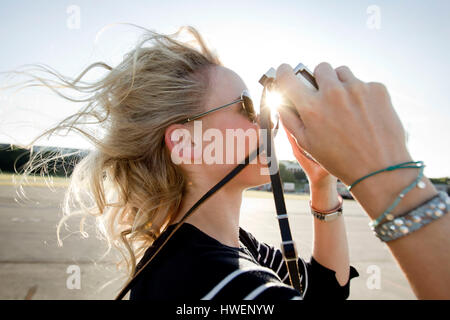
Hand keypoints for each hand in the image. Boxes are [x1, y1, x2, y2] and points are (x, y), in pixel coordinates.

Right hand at [275, 62, 411, 185]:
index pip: (288, 76)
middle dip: (320, 79)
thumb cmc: (339, 160)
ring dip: (341, 84)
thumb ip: (289, 118)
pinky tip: (364, 114)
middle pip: (320, 68)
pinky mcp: (377, 89)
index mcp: (311, 107)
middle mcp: (332, 93)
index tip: (286, 71)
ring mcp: (357, 88)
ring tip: (346, 107)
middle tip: (325, 96)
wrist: (379, 169)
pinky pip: (363, 83)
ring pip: (342, 72)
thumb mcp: (306, 143)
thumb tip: (280, 99)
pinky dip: (361, 95)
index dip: (284, 72)